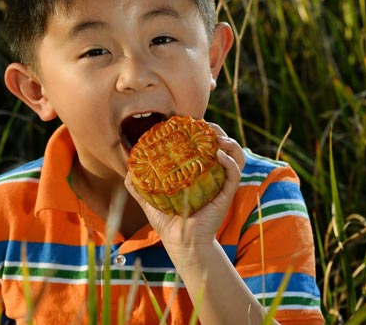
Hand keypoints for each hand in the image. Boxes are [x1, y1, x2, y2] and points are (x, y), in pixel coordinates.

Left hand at [124, 123, 244, 250]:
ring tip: (215, 135)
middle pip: (223, 144)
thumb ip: (138, 184)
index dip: (201, 130)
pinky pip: (234, 173)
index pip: (205, 144)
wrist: (181, 245)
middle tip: (202, 123)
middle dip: (215, 129)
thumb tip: (129, 167)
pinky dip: (229, 161)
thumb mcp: (150, 199)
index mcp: (199, 172)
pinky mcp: (226, 195)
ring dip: (228, 141)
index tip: (189, 121)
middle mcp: (213, 175)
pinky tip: (217, 153)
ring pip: (236, 155)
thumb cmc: (168, 223)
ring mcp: (221, 184)